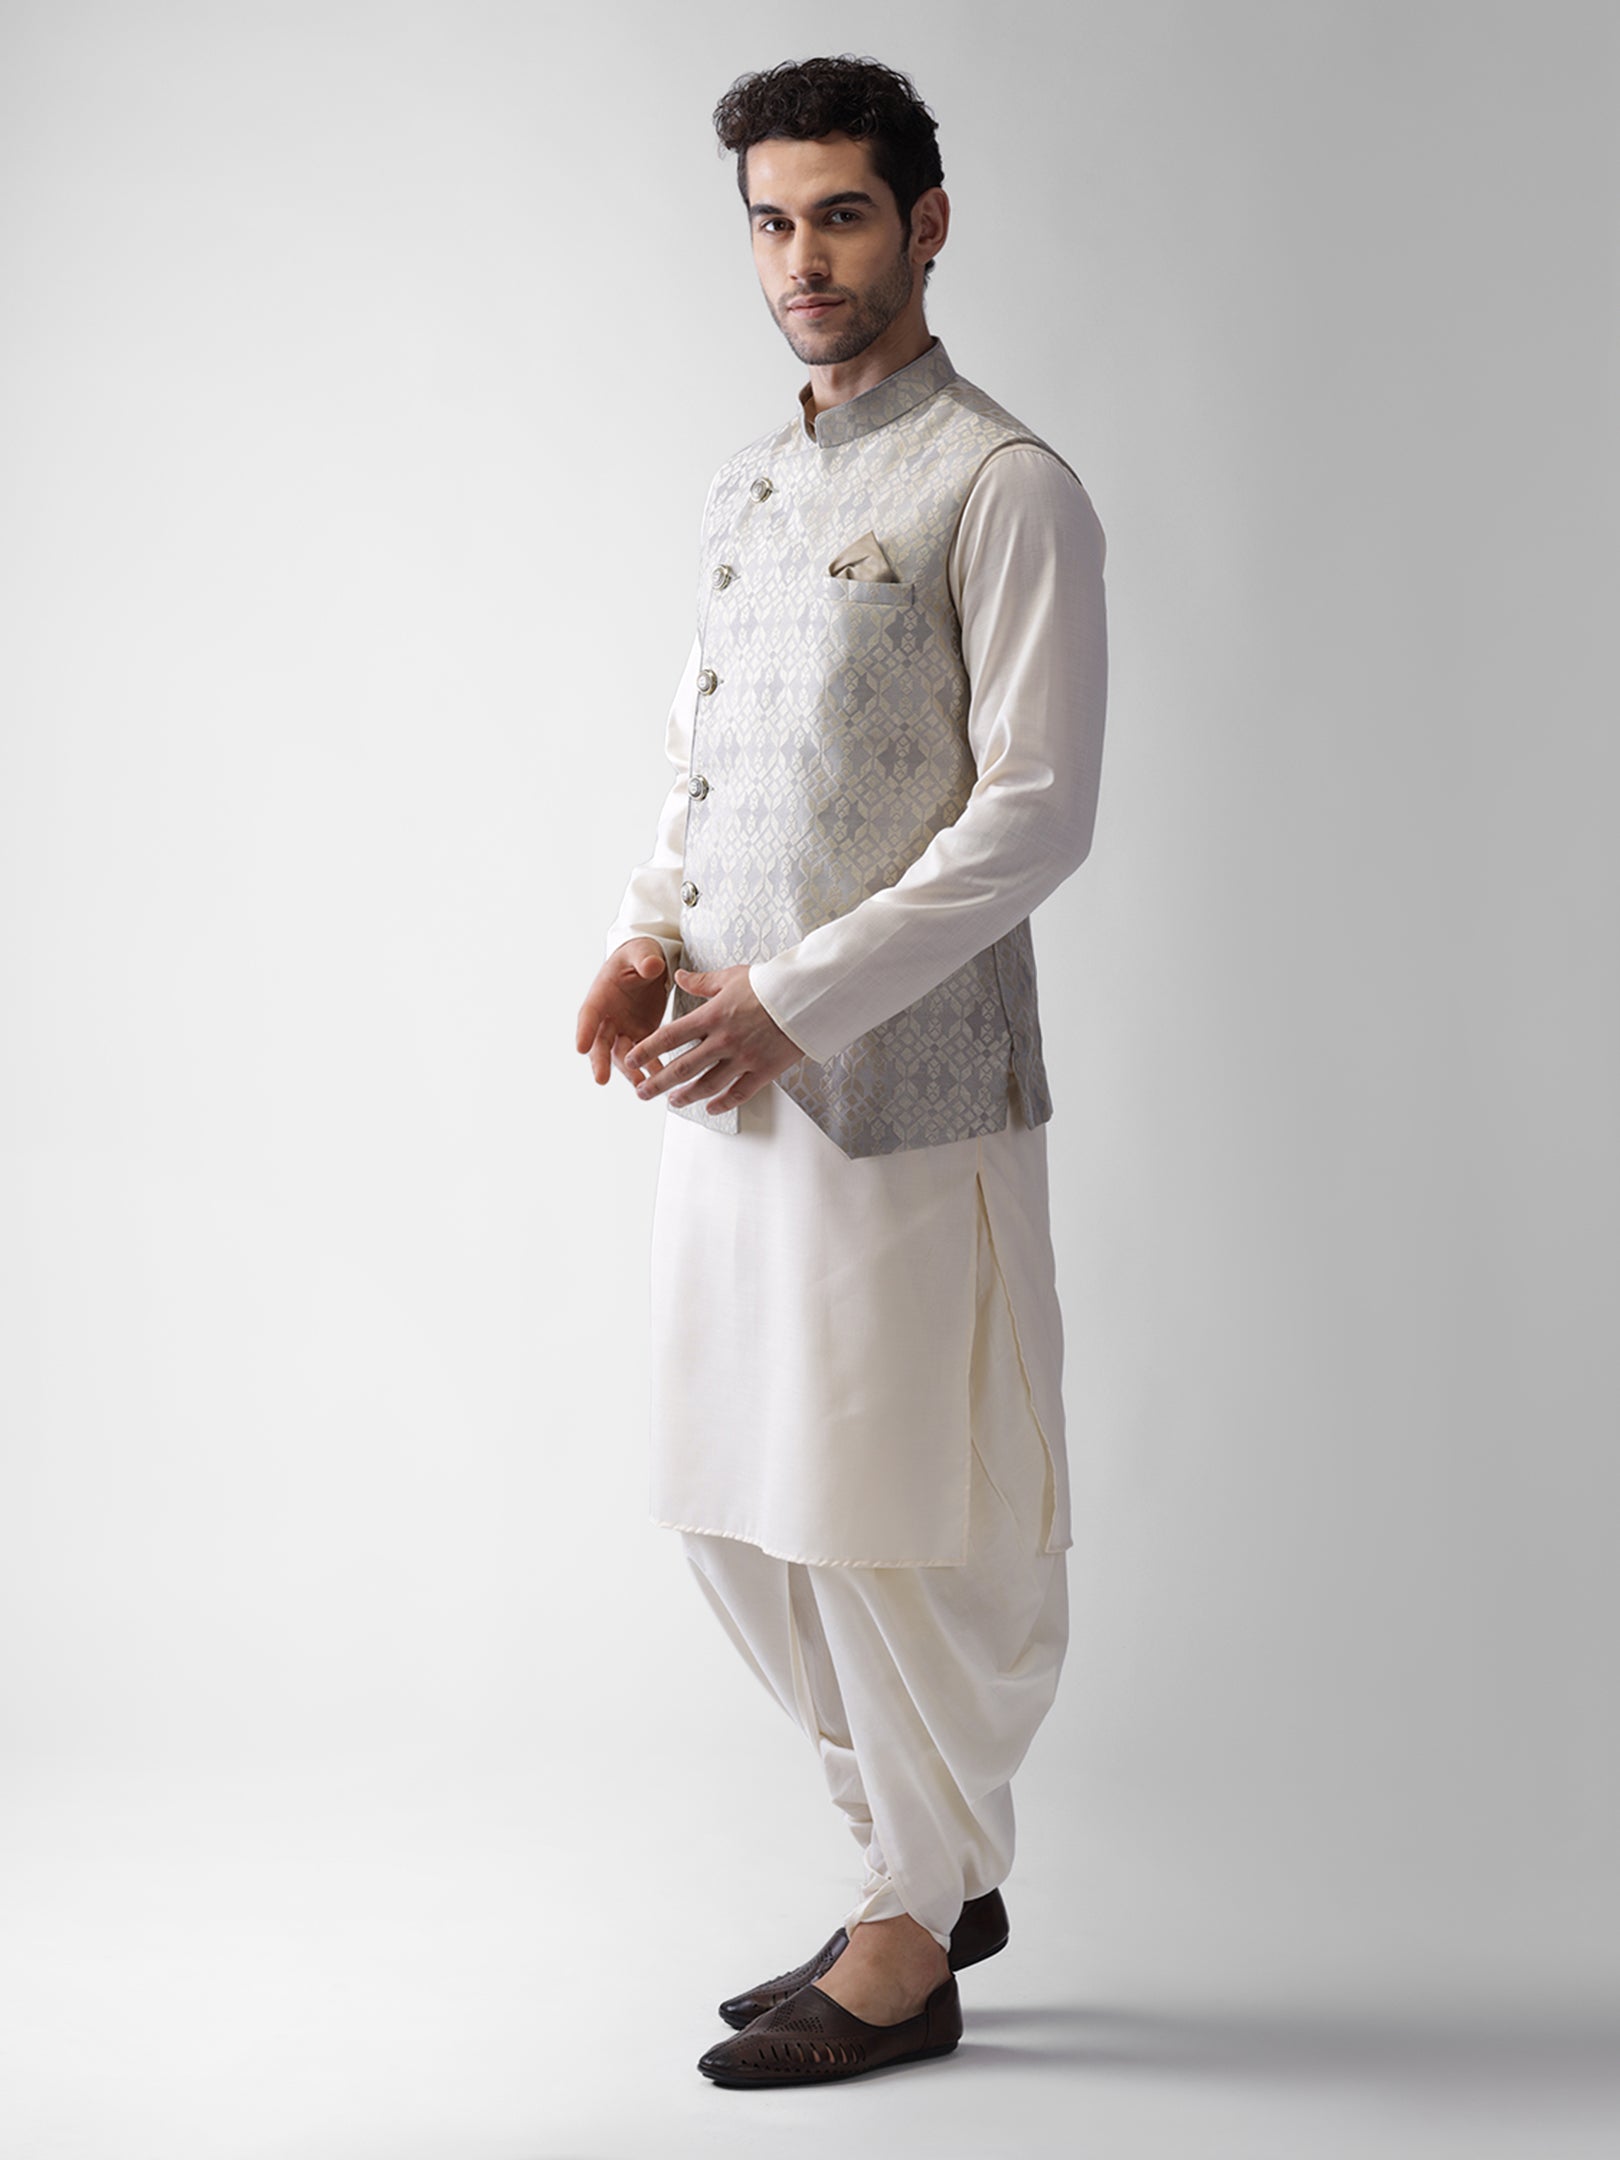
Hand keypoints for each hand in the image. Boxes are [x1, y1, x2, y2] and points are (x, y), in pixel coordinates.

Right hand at [575, 939, 671, 1086]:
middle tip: (601, 1079)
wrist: (648, 964)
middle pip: (600, 1042)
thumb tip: (651, 966)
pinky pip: (644, 1055)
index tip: (580, 1047)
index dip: (585, 1031)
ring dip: (629, 1071)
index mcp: (601, 995)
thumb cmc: (638, 955)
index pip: (589, 1014)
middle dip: (600, 1061)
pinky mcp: (641, 1036)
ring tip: (640, 1086)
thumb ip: (644, 959)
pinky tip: (660, 1081)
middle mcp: (608, 1017)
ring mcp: (623, 1029)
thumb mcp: (640, 951)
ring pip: (622, 1055)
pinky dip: (650, 1068)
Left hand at [625, 964, 802, 1114]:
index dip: (647, 1051)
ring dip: (686, 1096)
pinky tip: (710, 1108)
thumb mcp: (731, 976)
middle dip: (658, 1083)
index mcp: (711, 1016)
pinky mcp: (764, 1070)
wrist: (806, 997)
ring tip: (673, 1101)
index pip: (669, 1037)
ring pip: (707, 1085)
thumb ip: (701, 981)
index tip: (631, 1060)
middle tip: (642, 1093)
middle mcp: (723, 1040)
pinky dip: (722, 1103)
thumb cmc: (770, 984)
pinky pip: (739, 1093)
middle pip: (682, 1067)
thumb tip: (678, 976)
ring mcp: (744, 1058)